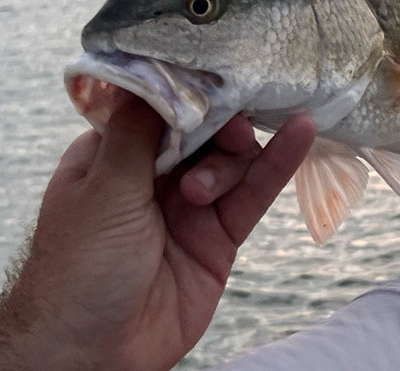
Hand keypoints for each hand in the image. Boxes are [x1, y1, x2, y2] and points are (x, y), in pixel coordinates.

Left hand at [0, 96, 314, 370]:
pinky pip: (253, 194)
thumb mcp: (103, 188)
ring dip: (231, 162)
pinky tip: (301, 133)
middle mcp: (156, 175)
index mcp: (115, 155)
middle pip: (205, 130)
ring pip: (232, 161)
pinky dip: (279, 163)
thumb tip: (158, 74)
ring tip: (203, 194)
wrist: (95, 352)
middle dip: (219, 128)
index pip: (162, 108)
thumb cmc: (80, 267)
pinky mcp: (221, 235)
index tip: (217, 78)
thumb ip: (138, 132)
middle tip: (225, 134)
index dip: (190, 95)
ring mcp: (192, 205)